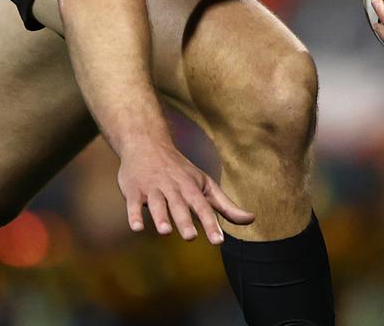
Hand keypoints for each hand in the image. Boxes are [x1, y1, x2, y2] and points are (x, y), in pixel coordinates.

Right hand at [116, 140, 253, 244]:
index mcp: (191, 187)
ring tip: (165, 231)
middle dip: (184, 220)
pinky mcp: (133, 190)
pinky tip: (136, 227)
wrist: (147, 143)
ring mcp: (152, 188)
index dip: (210, 223)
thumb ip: (225, 205)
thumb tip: (251, 220)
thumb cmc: (180, 170)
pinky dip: (133, 214)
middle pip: (179, 205)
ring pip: (156, 203)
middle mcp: (172, 187)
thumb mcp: (205, 184)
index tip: (218, 240)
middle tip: (190, 237)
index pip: (203, 206)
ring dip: (160, 216)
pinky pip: (133, 203)